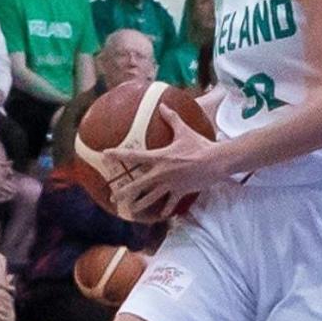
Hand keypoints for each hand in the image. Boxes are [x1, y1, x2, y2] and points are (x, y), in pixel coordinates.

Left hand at [106, 105, 224, 218]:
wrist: (215, 162)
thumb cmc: (199, 145)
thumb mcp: (184, 131)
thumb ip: (172, 118)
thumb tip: (162, 105)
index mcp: (160, 158)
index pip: (134, 156)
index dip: (119, 154)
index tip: (105, 154)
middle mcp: (162, 173)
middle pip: (139, 185)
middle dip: (125, 192)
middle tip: (113, 197)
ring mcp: (171, 185)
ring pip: (152, 198)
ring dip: (140, 205)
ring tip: (131, 210)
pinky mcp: (181, 192)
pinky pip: (171, 203)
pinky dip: (166, 209)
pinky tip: (161, 215)